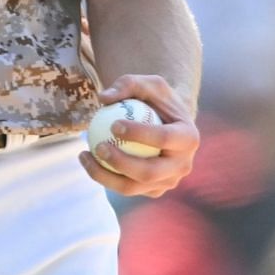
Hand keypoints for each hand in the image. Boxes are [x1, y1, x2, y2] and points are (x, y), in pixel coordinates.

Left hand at [76, 74, 199, 197]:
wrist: (167, 122)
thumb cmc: (156, 100)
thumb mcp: (147, 84)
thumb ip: (127, 85)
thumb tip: (103, 98)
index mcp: (189, 138)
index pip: (164, 139)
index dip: (139, 134)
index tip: (113, 125)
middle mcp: (183, 165)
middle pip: (150, 172)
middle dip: (121, 163)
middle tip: (99, 146)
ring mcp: (169, 182)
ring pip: (133, 187)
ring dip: (105, 175)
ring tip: (85, 155)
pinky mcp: (153, 190)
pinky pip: (126, 188)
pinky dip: (105, 177)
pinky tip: (88, 160)